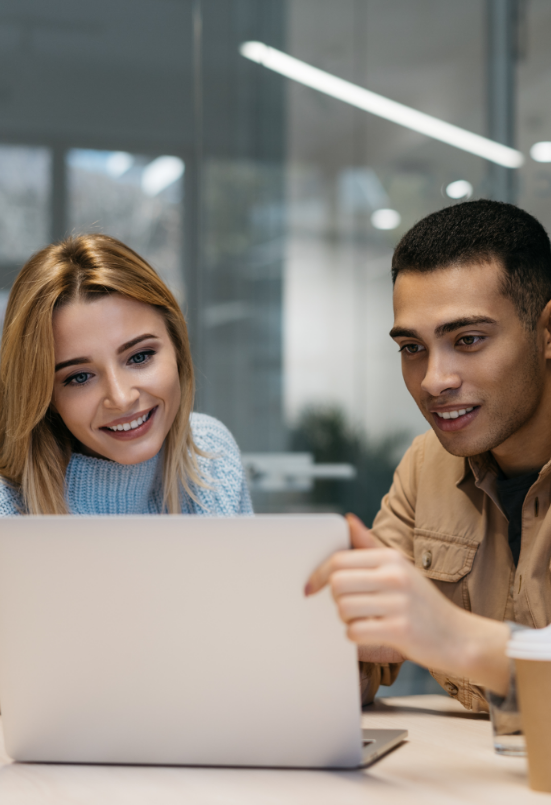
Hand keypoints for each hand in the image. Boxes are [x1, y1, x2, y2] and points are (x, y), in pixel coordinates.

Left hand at [306, 513, 510, 694]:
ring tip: (364, 620)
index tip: (310, 586)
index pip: (339, 560)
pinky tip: (372, 633)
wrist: (460, 637)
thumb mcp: (400, 567)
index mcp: (391, 558)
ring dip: (346, 619)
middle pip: (337, 583)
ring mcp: (398, 603)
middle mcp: (394, 576)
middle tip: (349, 606)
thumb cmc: (423, 603)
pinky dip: (356, 636)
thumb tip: (347, 520)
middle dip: (335, 599)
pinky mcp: (399, 630)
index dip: (319, 574)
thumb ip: (369, 546)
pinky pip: (355, 632)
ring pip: (343, 608)